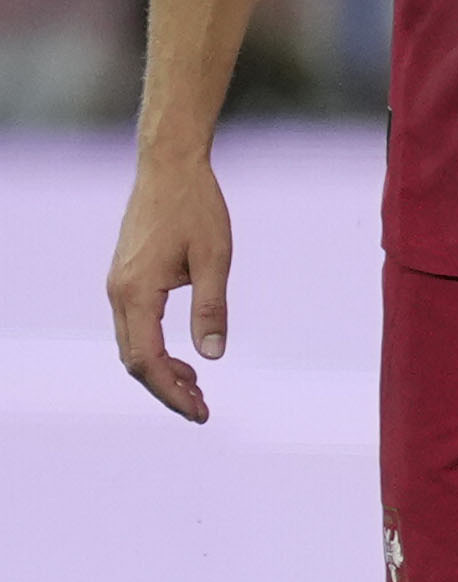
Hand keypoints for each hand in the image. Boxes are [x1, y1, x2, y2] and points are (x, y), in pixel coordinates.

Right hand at [107, 145, 231, 423]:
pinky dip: (156, 350)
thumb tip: (213, 356)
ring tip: (198, 389)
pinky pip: (135, 327)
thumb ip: (211, 307)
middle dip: (166, 389)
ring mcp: (118, 286)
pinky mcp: (125, 279)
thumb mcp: (214, 258)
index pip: (147, 360)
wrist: (169, 169)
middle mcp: (118, 293)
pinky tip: (185, 359)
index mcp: (135, 292)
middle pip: (135, 360)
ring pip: (132, 346)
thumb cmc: (196, 208)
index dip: (172, 391)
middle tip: (203, 411)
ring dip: (161, 372)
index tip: (200, 412)